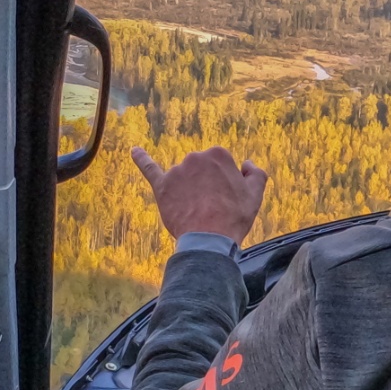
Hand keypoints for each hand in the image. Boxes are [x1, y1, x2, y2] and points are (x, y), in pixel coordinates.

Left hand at [130, 146, 265, 243]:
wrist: (209, 238)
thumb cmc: (234, 216)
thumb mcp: (255, 194)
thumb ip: (256, 173)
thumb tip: (246, 164)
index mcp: (219, 154)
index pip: (221, 166)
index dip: (225, 185)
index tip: (226, 199)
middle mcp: (195, 157)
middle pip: (201, 170)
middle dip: (206, 186)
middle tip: (213, 207)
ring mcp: (177, 171)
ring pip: (184, 178)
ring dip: (189, 191)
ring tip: (197, 211)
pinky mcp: (162, 185)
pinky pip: (149, 169)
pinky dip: (141, 159)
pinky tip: (134, 151)